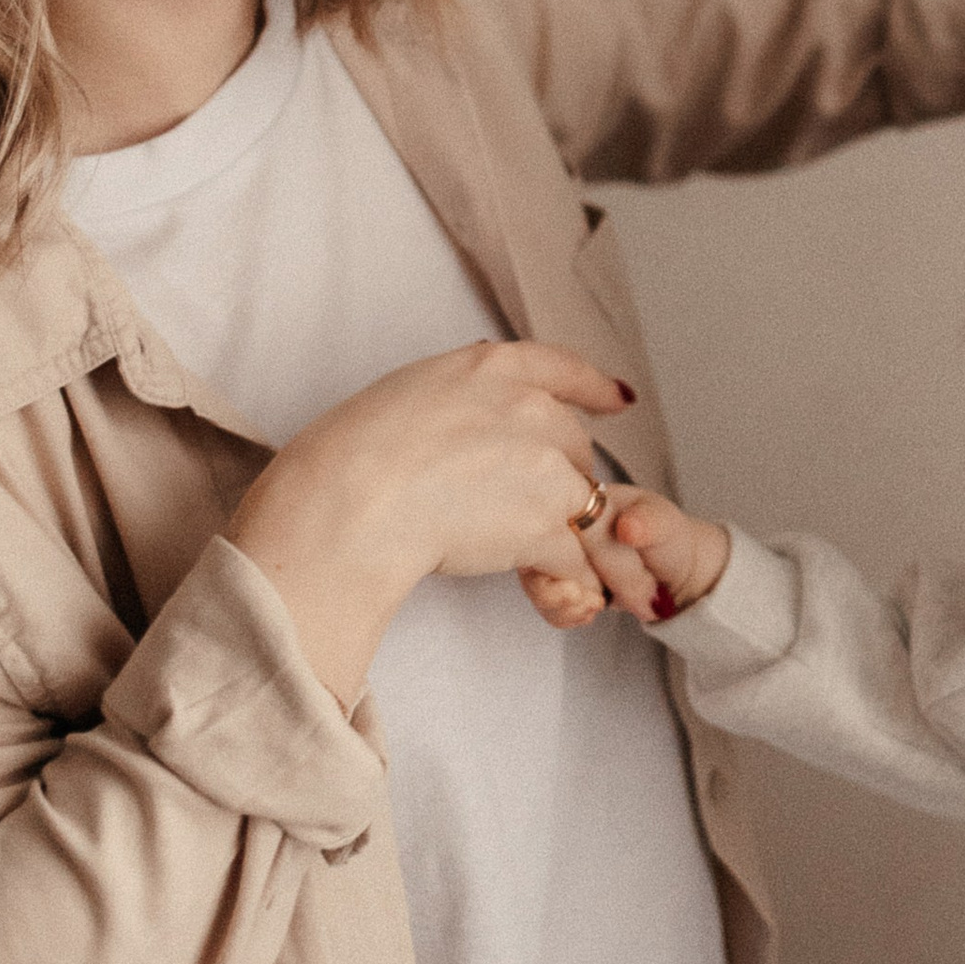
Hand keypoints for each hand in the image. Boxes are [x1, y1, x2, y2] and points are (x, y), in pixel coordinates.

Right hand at [229, 341, 635, 710]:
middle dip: (559, 478)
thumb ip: (449, 400)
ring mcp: (542, 469)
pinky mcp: (542, 527)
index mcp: (489, 369)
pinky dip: (574, 580)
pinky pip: (577, 557)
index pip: (559, 367)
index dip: (592, 386)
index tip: (616, 399)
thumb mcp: (404, 394)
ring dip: (571, 534)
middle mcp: (528, 410)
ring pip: (583, 503)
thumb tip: (455, 416)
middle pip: (574, 445)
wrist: (350, 502)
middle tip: (523, 510)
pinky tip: (569, 596)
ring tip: (554, 563)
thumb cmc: (348, 454)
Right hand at [523, 487, 731, 631]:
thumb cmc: (665, 536)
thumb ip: (645, 524)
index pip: (549, 520)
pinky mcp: (563, 585)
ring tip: (595, 605)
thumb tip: (628, 527)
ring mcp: (559, 558)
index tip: (577, 578)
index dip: (555, 552)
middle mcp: (562, 528)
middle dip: (553, 587)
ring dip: (561, 604)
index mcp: (581, 499)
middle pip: (533, 555)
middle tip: (591, 599)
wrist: (674, 568)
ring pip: (537, 584)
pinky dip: (565, 615)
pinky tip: (589, 612)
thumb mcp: (662, 523)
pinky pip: (548, 605)